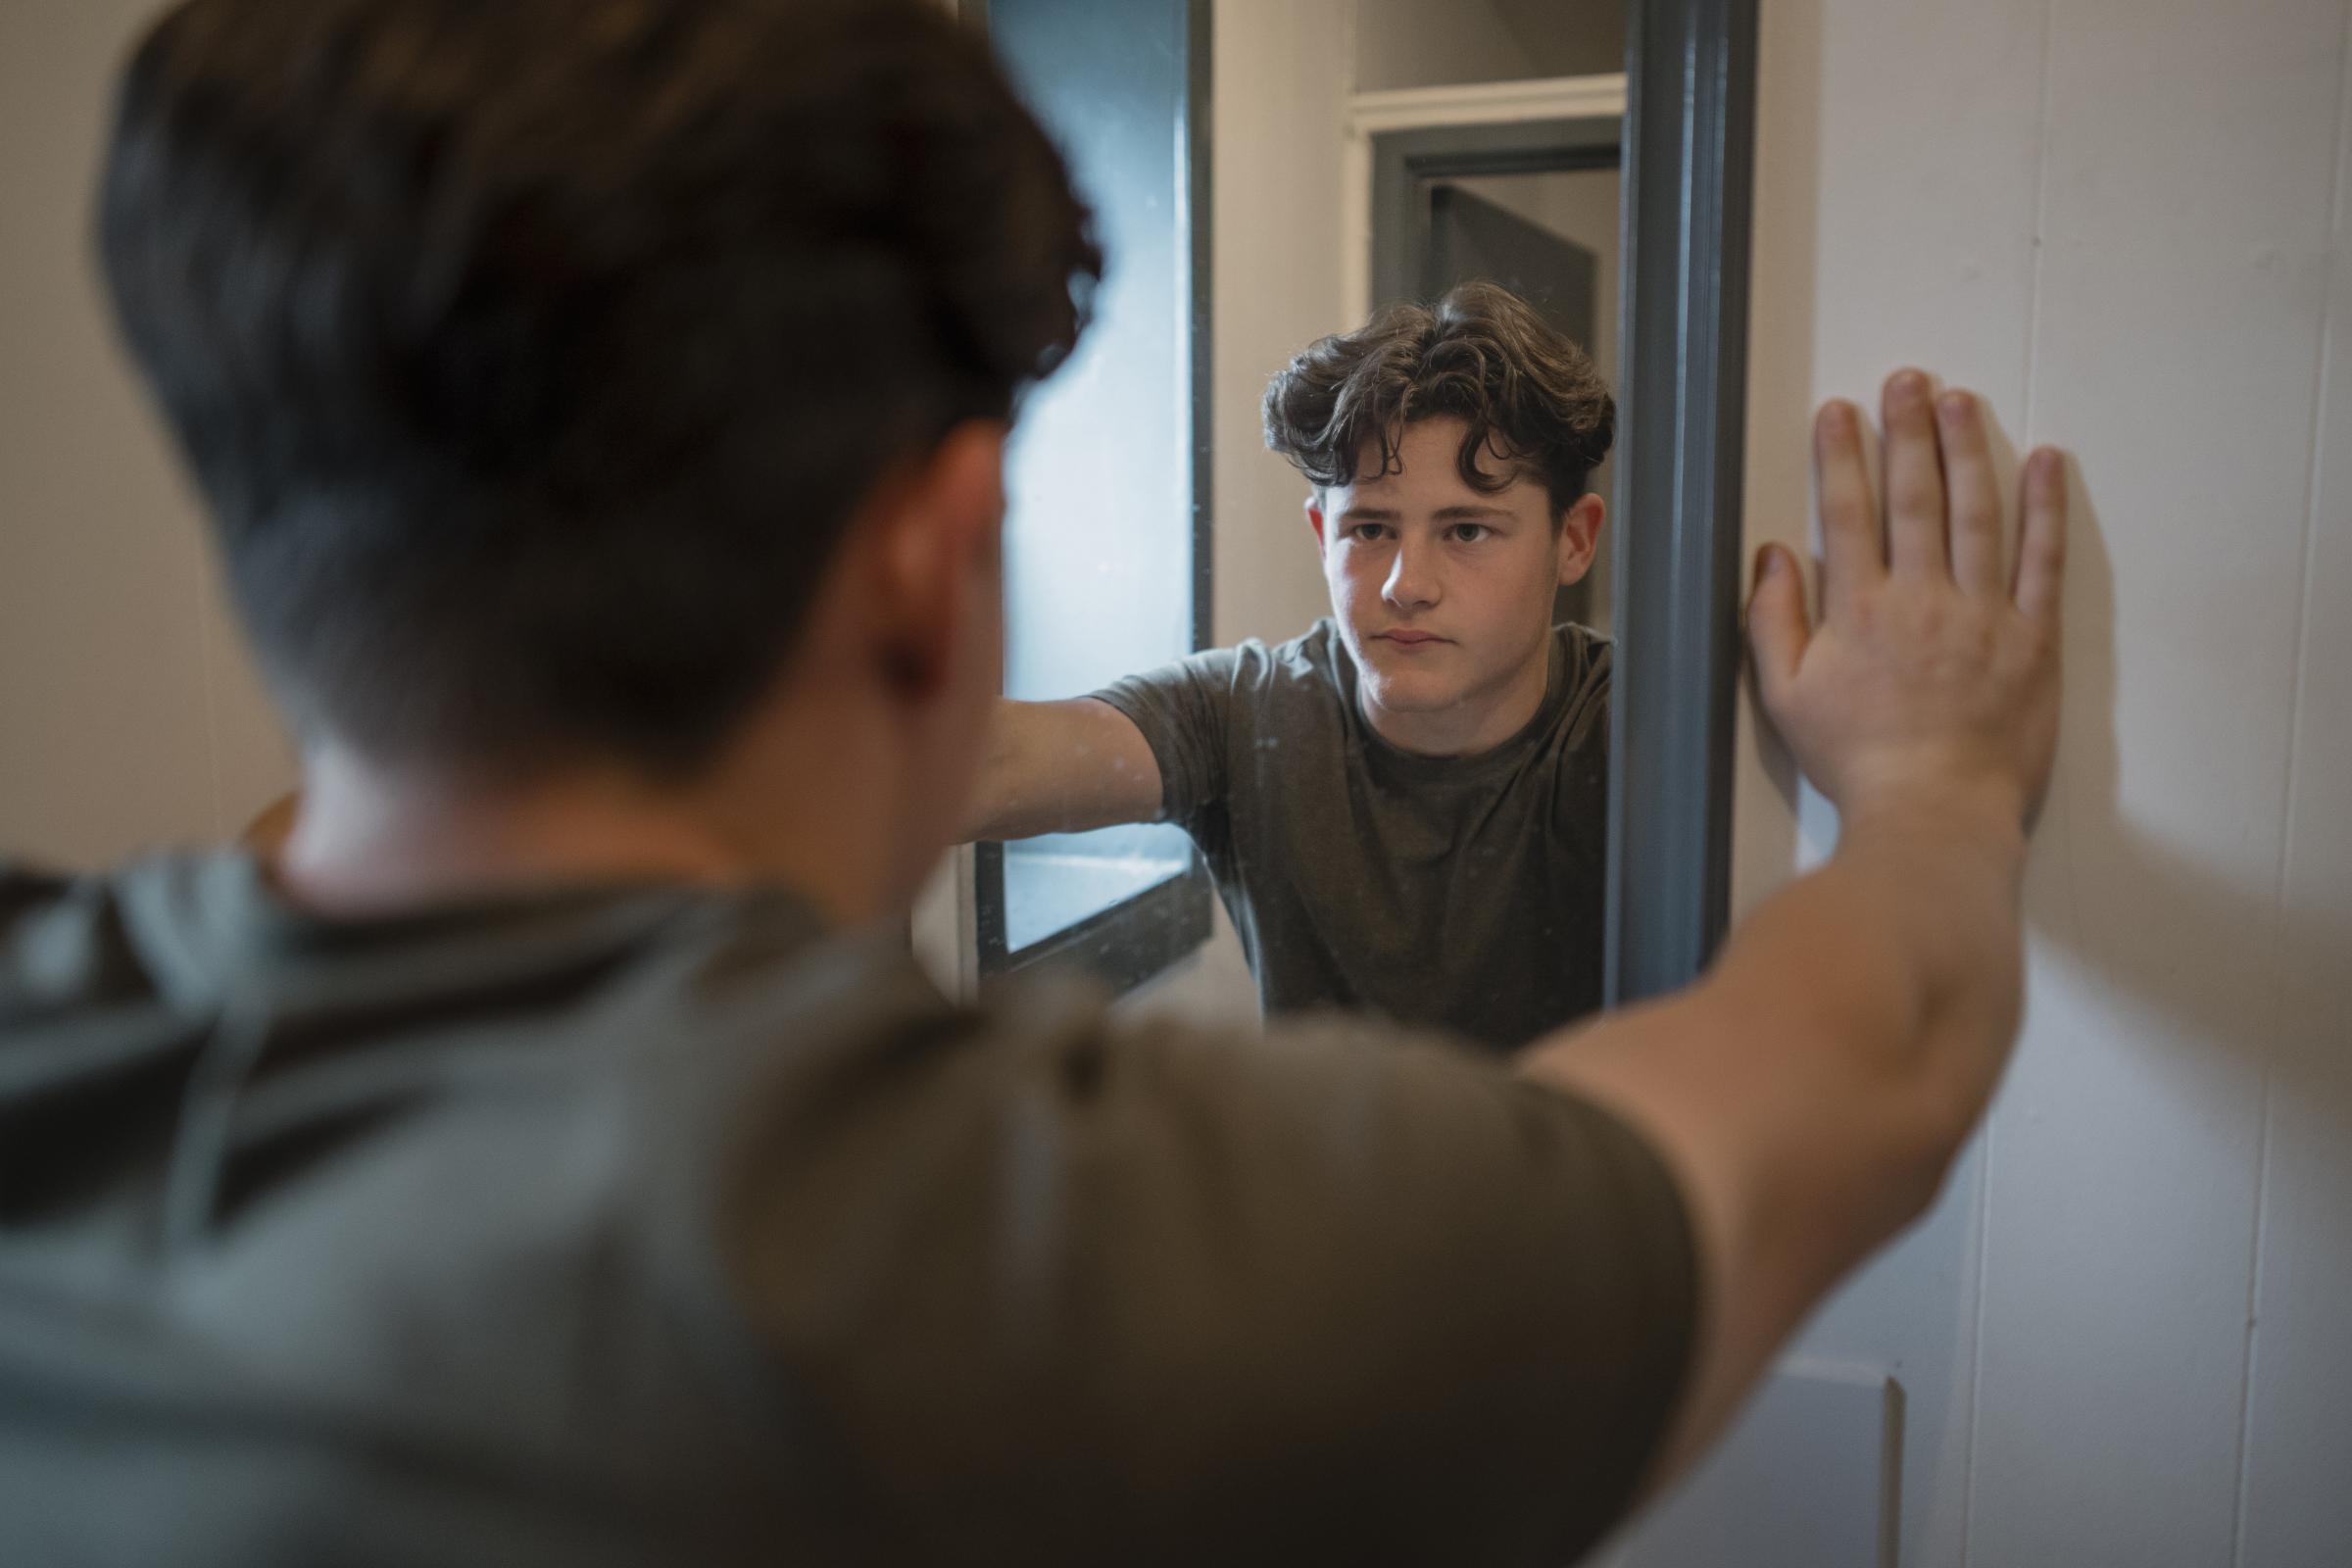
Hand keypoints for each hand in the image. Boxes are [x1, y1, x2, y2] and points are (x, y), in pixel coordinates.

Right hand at [1747, 369, 2065, 832]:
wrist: (1932, 813)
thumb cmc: (1856, 762)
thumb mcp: (1785, 698)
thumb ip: (1773, 623)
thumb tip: (1772, 557)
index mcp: (1860, 609)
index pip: (1848, 513)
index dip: (1842, 456)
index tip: (1841, 412)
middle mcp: (1922, 597)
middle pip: (1915, 496)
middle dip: (1909, 431)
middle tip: (1908, 380)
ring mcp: (1983, 614)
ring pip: (1977, 513)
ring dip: (1968, 450)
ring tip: (1961, 401)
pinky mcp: (2031, 638)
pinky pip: (2042, 560)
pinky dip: (2046, 507)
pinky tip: (2045, 463)